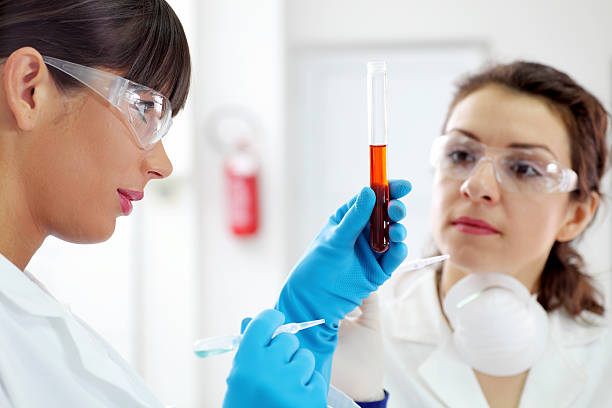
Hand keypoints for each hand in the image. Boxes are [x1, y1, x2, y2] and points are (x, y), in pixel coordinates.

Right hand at [223, 310, 326, 407]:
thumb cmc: (247, 405)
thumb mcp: (240, 379)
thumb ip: (249, 351)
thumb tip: (250, 319)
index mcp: (245, 361)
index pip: (265, 322)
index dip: (272, 320)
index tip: (275, 324)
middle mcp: (267, 370)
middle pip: (288, 339)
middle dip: (286, 352)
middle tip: (278, 369)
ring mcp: (290, 385)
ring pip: (305, 358)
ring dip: (299, 370)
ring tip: (286, 389)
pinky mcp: (310, 400)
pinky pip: (316, 379)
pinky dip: (309, 389)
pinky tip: (296, 402)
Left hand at [276, 179, 409, 383]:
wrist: (315, 300)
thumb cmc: (317, 266)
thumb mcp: (335, 238)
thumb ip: (354, 218)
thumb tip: (369, 191)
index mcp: (349, 218)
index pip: (372, 198)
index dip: (389, 190)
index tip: (403, 186)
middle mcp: (363, 232)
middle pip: (387, 215)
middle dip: (395, 210)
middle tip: (395, 211)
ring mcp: (372, 250)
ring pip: (394, 234)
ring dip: (398, 230)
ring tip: (394, 232)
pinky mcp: (380, 270)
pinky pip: (394, 256)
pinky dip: (398, 250)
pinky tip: (396, 248)